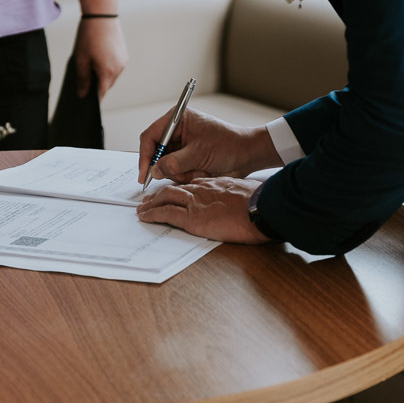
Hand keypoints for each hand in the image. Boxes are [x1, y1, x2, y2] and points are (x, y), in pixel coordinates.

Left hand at [73, 18, 127, 99]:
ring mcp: (123, 61)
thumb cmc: (89, 36)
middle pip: (107, 85)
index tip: (85, 104)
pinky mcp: (124, 54)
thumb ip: (82, 79)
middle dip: (97, 86)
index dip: (94, 100)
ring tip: (90, 70)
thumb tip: (82, 95)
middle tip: (84, 86)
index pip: (101, 94)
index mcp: (107, 72)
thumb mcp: (80, 59)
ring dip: (102, 76)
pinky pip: (116, 66)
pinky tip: (98, 60)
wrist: (102, 14)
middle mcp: (119, 69)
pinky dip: (108, 67)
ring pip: (112, 76)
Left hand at [136, 177, 270, 243]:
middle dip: (160, 194)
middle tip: (150, 199)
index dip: (180, 188)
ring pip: (165, 198)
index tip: (174, 192)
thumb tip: (247, 205)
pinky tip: (144, 217)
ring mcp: (195, 203)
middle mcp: (202, 190)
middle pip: (175, 188)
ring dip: (151, 203)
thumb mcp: (249, 194)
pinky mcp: (192, 218)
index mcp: (215, 184)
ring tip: (142, 208)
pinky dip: (152, 214)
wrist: (261, 209)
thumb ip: (241, 197)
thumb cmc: (261, 204)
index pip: (191, 184)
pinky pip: (165, 214)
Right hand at [137, 108, 280, 184]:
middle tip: (183, 174)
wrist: (247, 156)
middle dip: (169, 168)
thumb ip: (174, 162)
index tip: (145, 174)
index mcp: (177, 120)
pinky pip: (176, 173)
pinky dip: (187, 176)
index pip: (151, 137)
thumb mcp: (199, 153)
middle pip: (156, 154)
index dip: (146, 156)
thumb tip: (155, 170)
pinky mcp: (186, 159)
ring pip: (166, 167)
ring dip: (181, 174)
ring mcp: (181, 147)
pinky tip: (202, 173)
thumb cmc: (229, 145)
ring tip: (199, 171)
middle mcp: (176, 132)